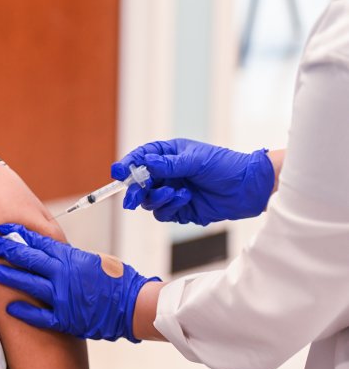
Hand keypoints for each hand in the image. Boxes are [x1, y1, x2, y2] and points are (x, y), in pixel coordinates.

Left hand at [0, 224, 159, 342]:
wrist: (134, 305)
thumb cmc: (116, 280)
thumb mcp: (92, 260)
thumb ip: (68, 257)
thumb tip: (47, 251)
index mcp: (71, 258)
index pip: (39, 242)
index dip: (18, 234)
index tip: (3, 229)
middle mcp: (64, 275)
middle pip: (29, 259)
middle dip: (8, 250)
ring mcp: (64, 297)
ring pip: (29, 284)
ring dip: (9, 277)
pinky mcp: (66, 319)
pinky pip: (40, 316)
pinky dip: (24, 312)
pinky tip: (9, 308)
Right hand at [112, 139, 274, 225]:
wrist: (250, 188)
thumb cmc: (226, 166)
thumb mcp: (196, 160)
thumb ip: (169, 164)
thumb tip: (146, 163)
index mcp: (169, 155)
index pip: (141, 158)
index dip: (127, 165)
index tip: (118, 172)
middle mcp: (167, 174)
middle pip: (139, 183)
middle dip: (134, 190)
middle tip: (132, 198)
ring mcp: (172, 192)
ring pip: (149, 200)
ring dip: (157, 198)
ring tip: (175, 193)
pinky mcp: (180, 210)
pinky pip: (163, 213)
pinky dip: (170, 207)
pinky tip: (185, 199)